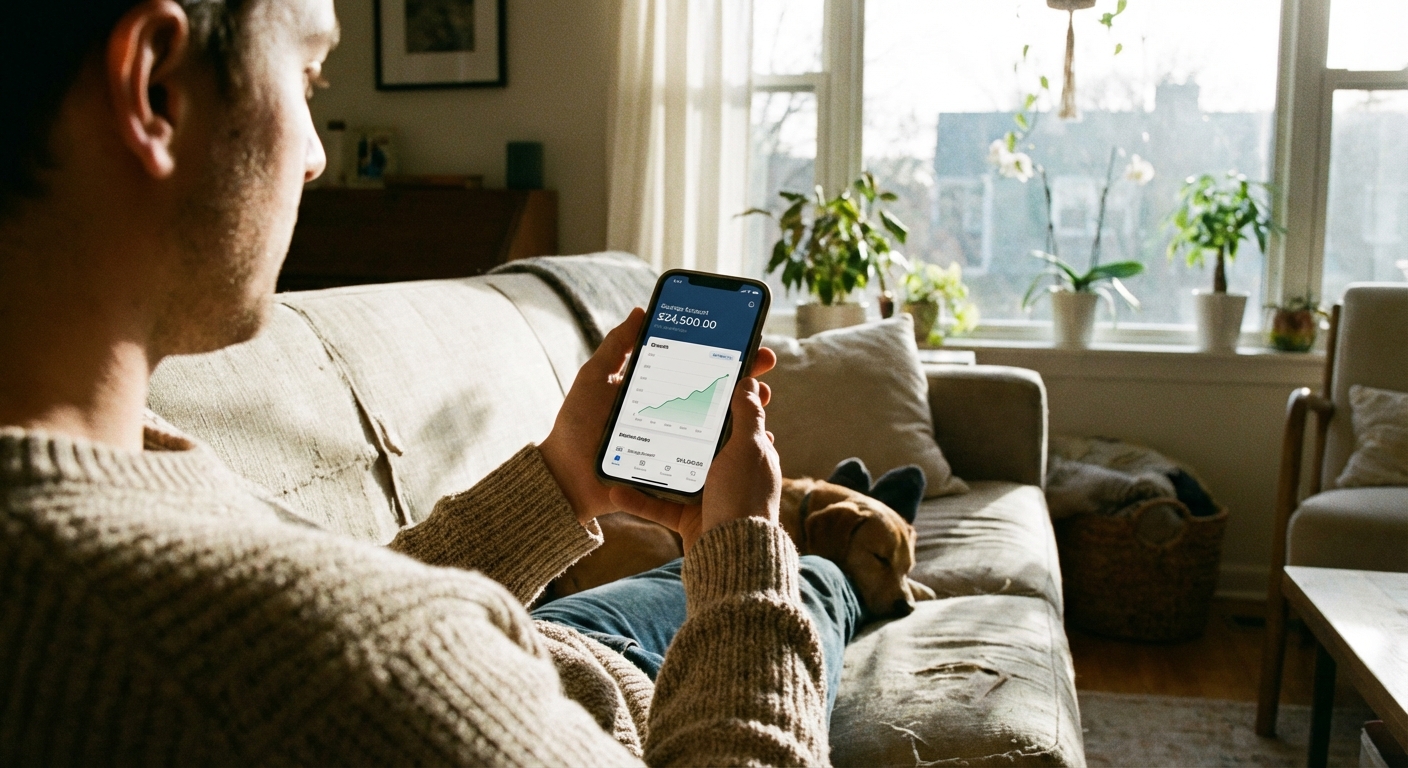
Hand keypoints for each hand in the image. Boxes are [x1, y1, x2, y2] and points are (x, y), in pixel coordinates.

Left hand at [539, 308, 777, 523]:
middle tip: (765, 365)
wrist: (567, 477)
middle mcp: (671, 413)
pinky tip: (752, 437)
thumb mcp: (595, 379)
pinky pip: (708, 457)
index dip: (722, 354)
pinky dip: (732, 448)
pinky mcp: (676, 467)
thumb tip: (641, 311)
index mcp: (655, 389)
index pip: (695, 366)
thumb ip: (617, 347)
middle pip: (715, 392)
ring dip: (747, 410)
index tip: (746, 340)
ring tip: (765, 399)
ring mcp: (676, 441)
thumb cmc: (577, 426)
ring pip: (719, 424)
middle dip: (744, 378)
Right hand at [609, 376, 780, 551]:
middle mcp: (730, 473)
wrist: (734, 556)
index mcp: (749, 454)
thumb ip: (747, 415)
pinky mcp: (690, 520)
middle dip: (676, 427)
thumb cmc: (745, 498)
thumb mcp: (748, 448)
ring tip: (626, 444)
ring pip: (674, 472)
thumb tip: (751, 382)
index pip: (735, 420)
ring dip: (649, 462)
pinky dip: (638, 499)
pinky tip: (615, 490)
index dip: (719, 400)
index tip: (695, 382)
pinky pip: (658, 506)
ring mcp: (710, 496)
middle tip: (651, 406)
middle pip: (700, 443)